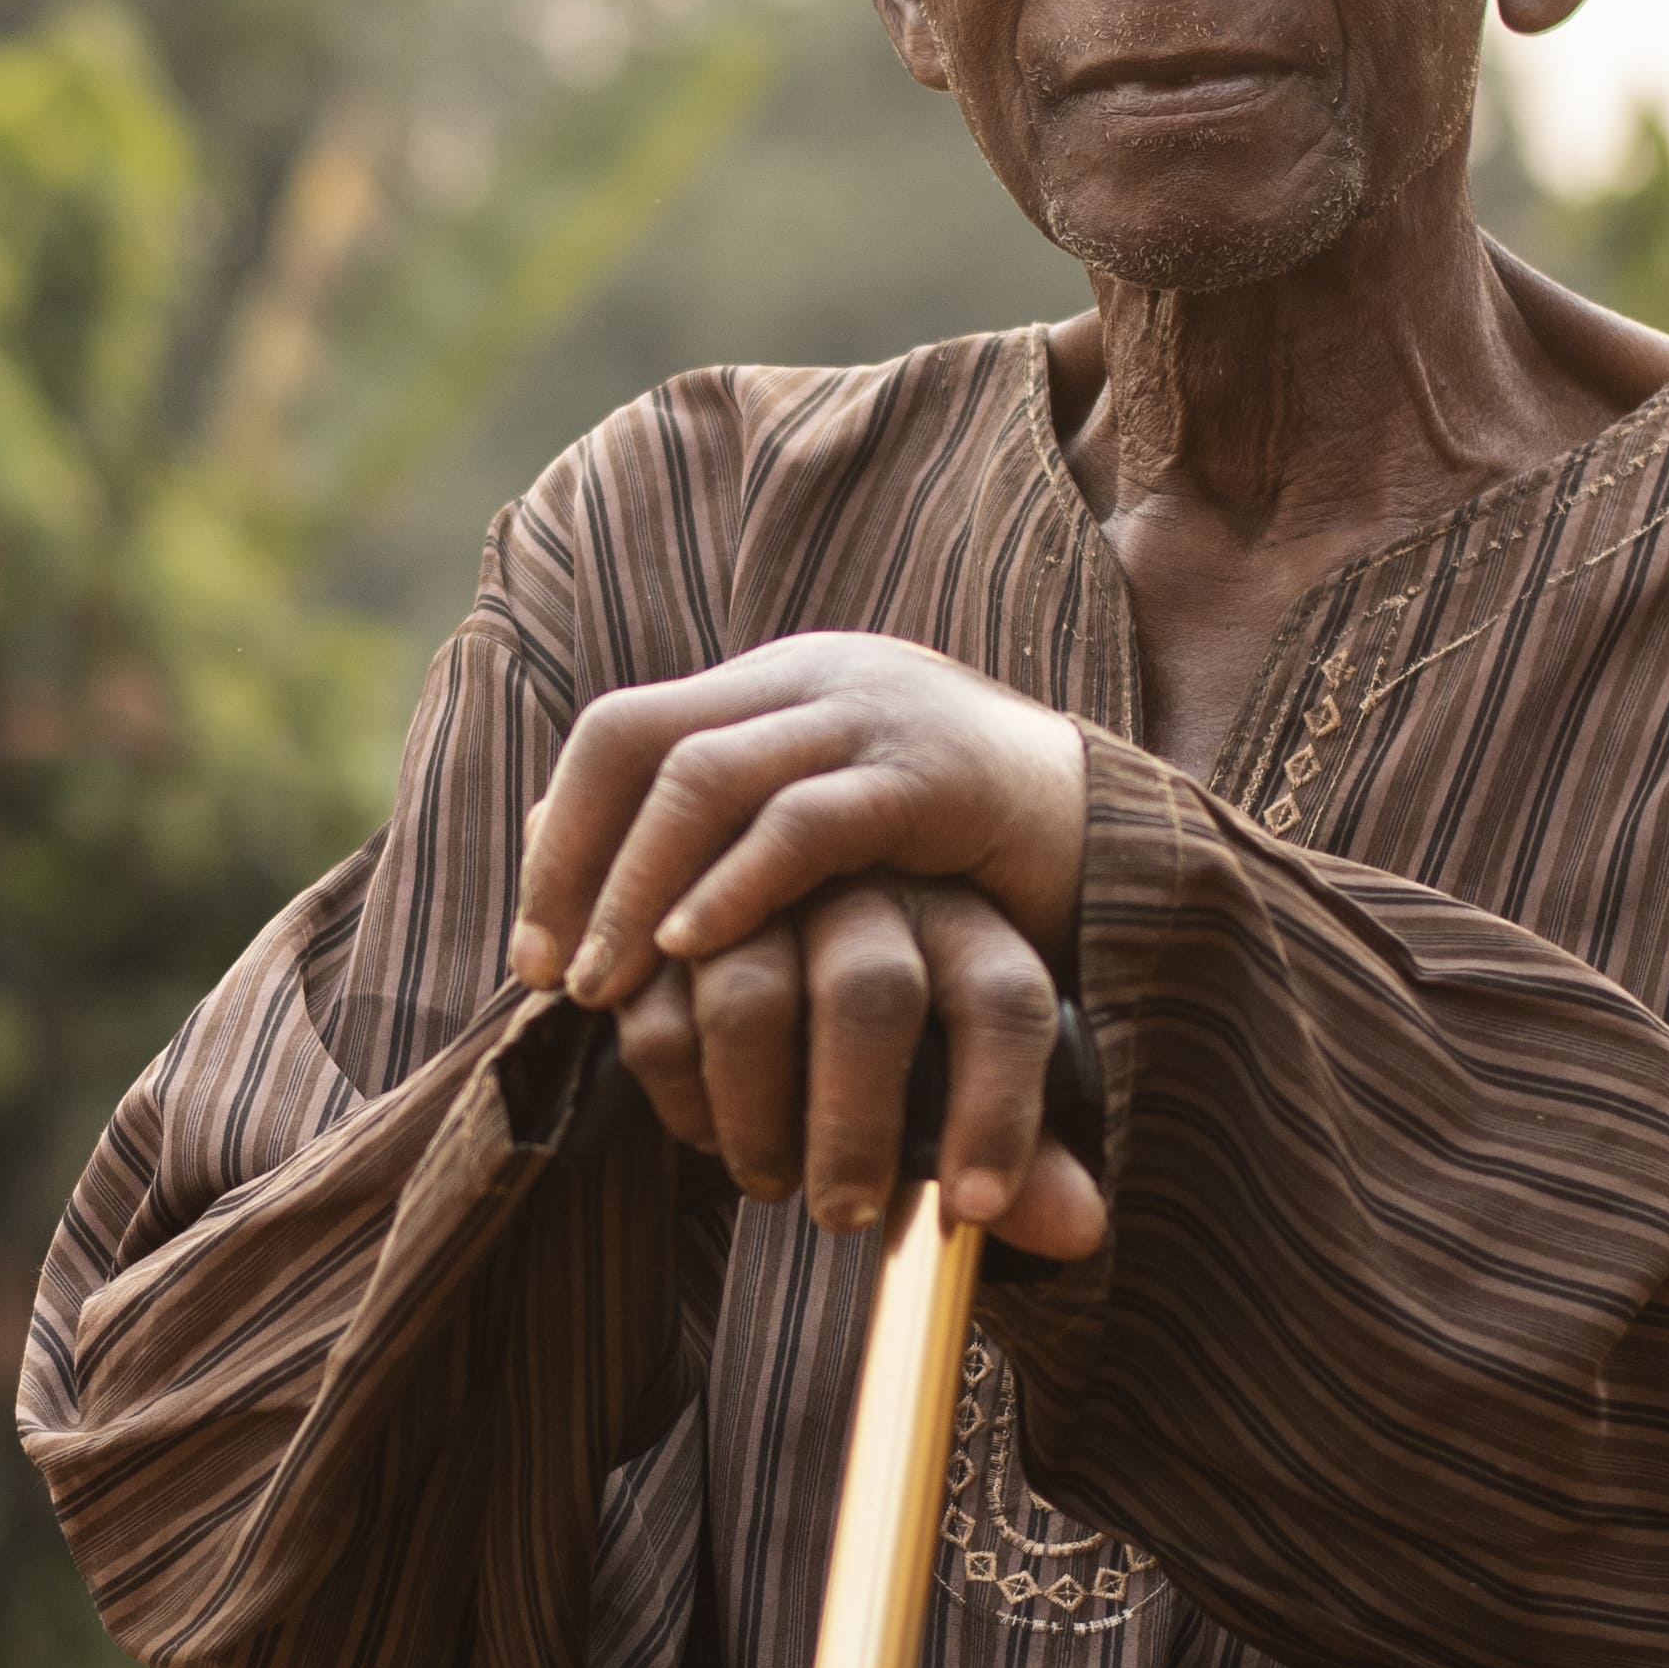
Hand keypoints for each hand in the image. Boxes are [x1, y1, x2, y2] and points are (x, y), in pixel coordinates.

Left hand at [512, 632, 1089, 1003]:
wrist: (1136, 855)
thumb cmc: (963, 874)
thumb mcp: (831, 850)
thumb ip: (728, 843)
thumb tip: (587, 877)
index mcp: (780, 689)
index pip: (623, 730)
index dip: (559, 835)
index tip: (532, 951)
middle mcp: (815, 680)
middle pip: (640, 737)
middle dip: (575, 859)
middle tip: (548, 973)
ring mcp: (875, 715)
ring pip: (703, 775)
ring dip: (635, 886)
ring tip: (604, 987)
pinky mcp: (933, 774)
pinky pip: (804, 821)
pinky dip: (733, 888)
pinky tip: (694, 954)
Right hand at [615, 877, 1108, 1254]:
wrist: (786, 931)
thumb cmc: (901, 1038)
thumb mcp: (970, 1085)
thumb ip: (1020, 1162)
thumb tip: (1077, 1232)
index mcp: (969, 926)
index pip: (1004, 1002)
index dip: (997, 1111)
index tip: (973, 1209)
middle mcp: (875, 892)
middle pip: (871, 992)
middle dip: (854, 1126)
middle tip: (844, 1214)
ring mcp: (762, 898)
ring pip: (749, 998)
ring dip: (755, 1117)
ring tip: (770, 1183)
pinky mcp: (671, 923)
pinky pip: (660, 1014)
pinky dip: (682, 1097)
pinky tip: (706, 1134)